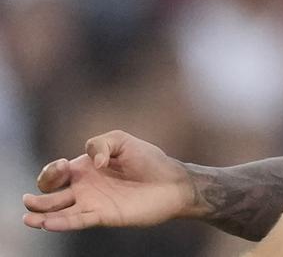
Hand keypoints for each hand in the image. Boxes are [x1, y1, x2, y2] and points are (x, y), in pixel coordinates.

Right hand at [23, 130, 195, 230]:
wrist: (172, 182)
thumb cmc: (149, 160)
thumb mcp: (123, 140)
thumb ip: (101, 143)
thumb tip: (92, 164)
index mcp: (85, 168)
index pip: (56, 173)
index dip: (51, 171)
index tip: (64, 166)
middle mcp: (84, 187)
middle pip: (50, 195)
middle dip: (37, 197)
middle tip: (30, 198)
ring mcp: (92, 203)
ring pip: (58, 213)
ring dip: (40, 216)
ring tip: (28, 218)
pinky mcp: (103, 216)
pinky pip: (77, 221)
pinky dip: (61, 223)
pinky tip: (47, 224)